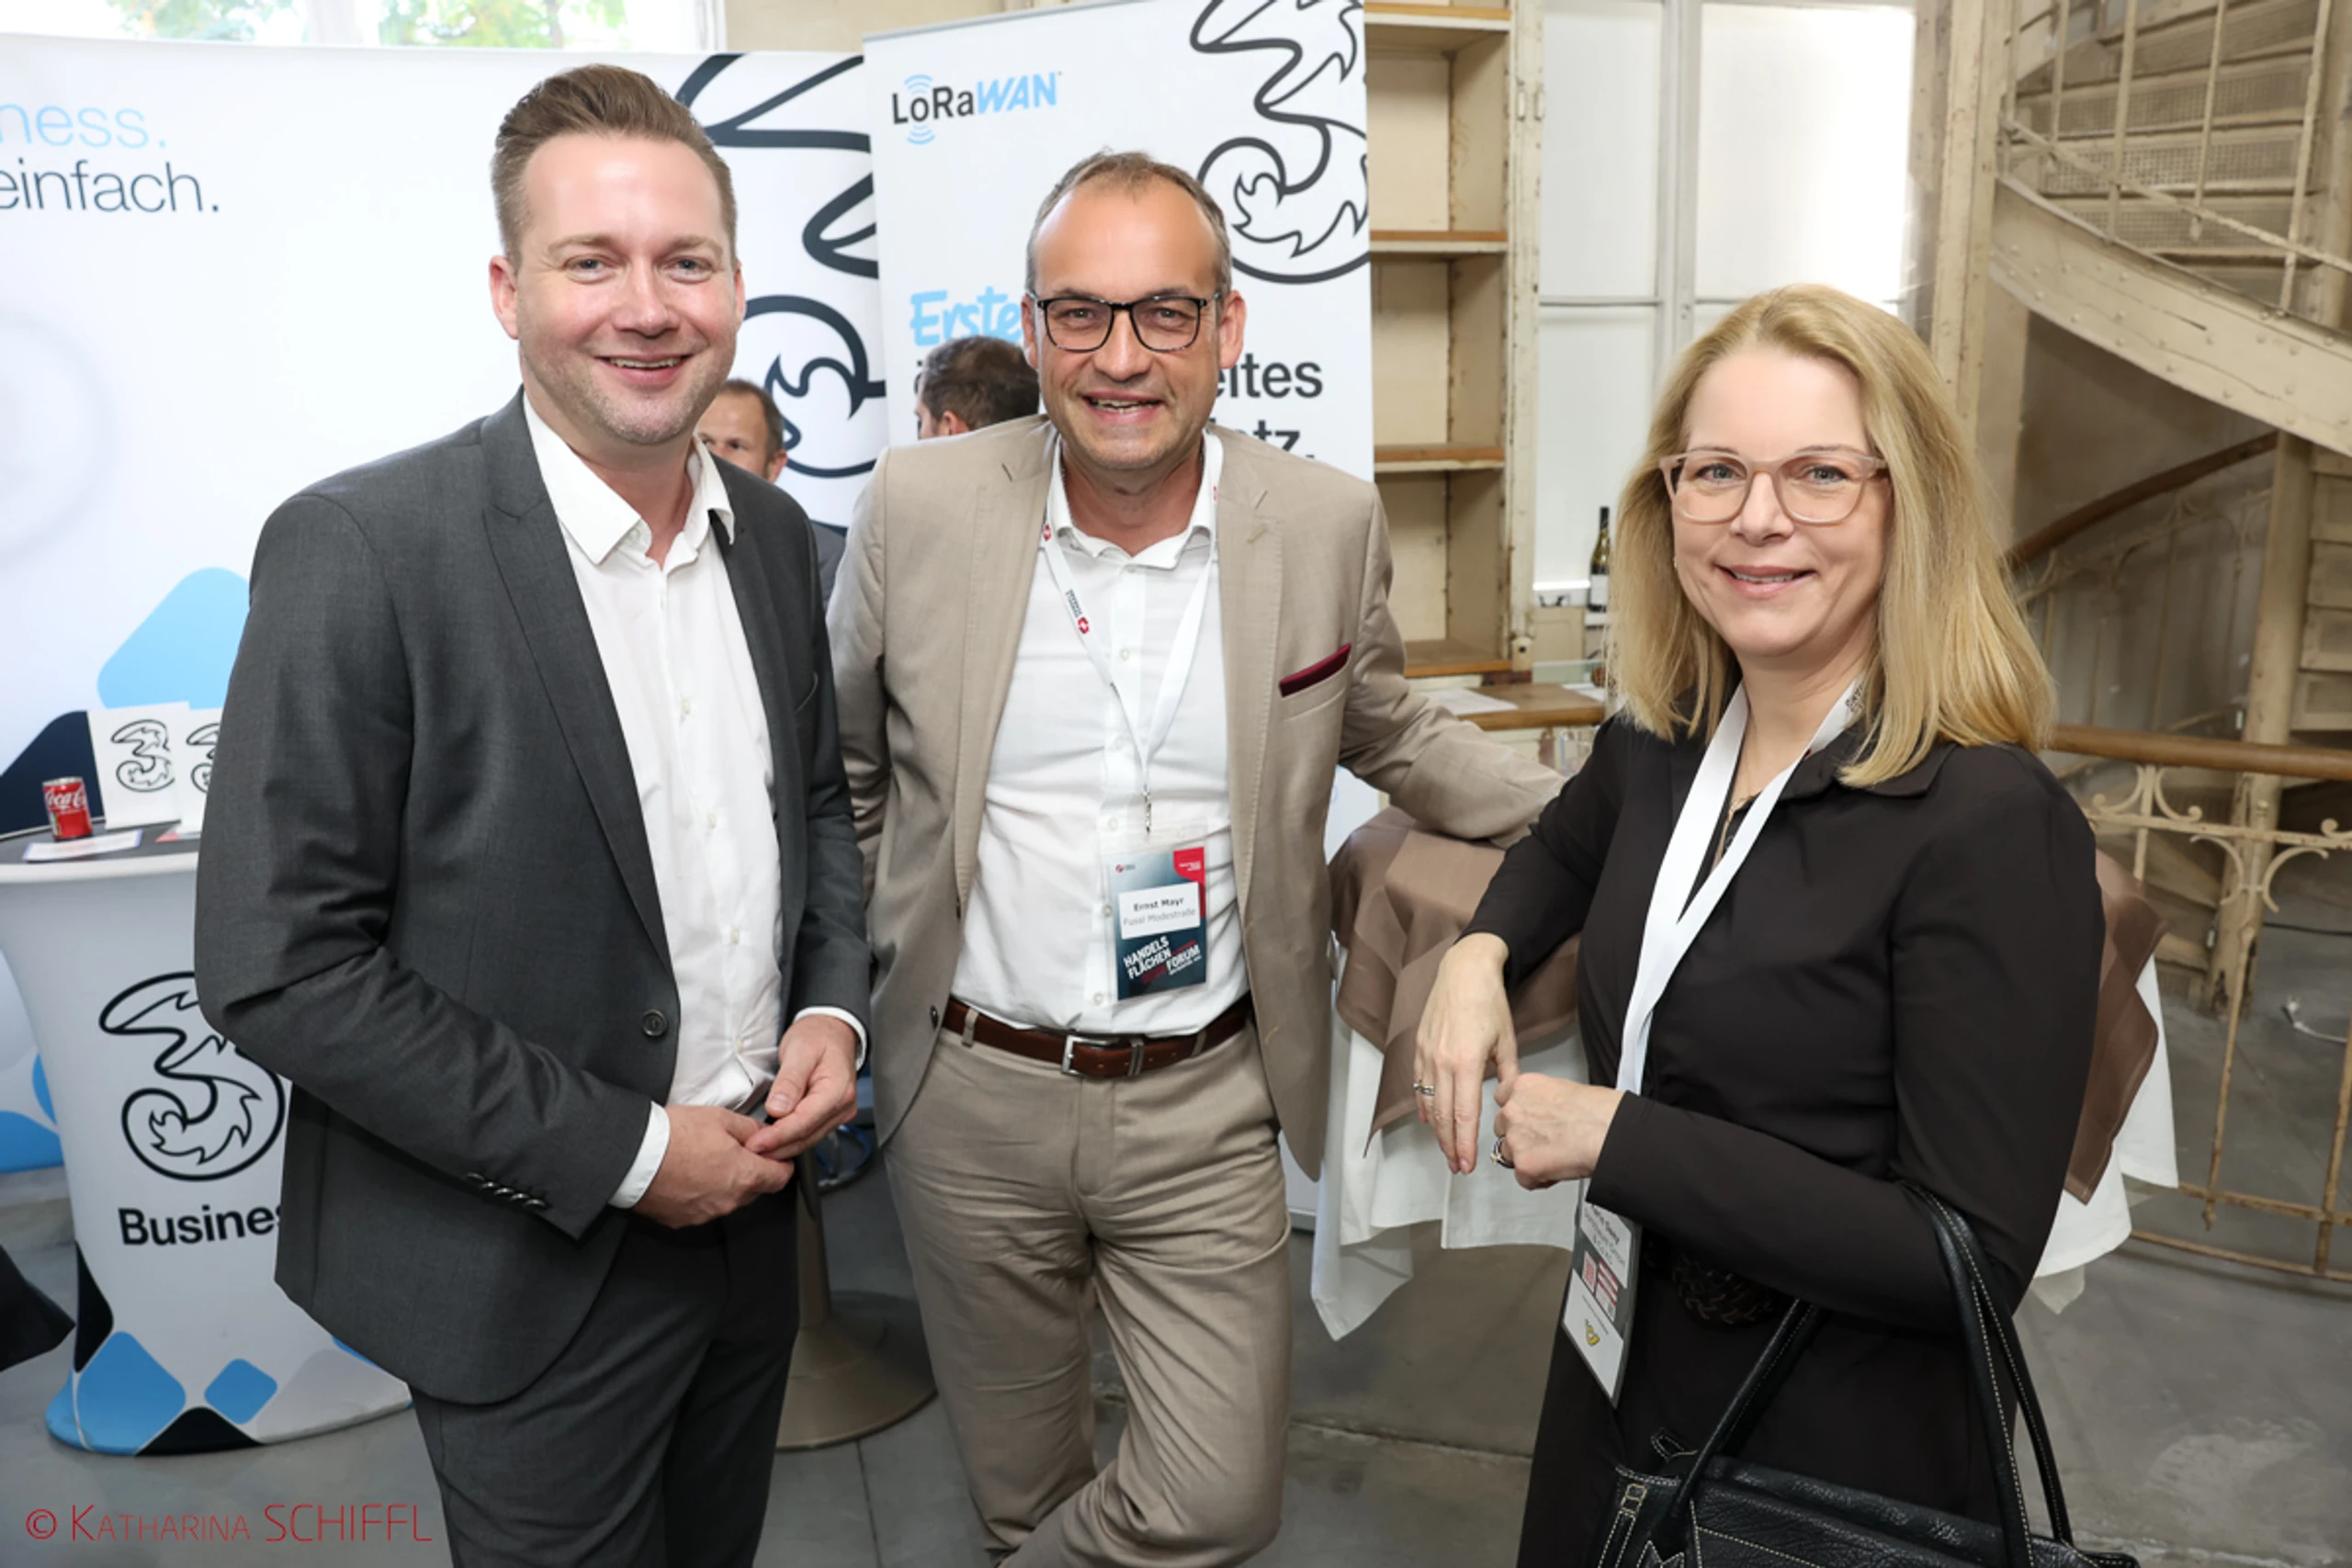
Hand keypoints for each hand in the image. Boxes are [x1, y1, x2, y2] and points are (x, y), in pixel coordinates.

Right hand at [635, 1105, 795, 1227]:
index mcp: (745, 1176)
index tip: (775, 1155)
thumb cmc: (673, 1136)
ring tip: (704, 1159)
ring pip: (729, 1199)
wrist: (633, 1157)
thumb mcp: (720, 1118)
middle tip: (733, 1150)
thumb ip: (750, 1130)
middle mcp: (729, 1201)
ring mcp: (706, 1214)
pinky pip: (703, 1208)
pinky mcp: (684, 1220)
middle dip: (751, 1171)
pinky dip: (701, 1194)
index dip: (781, 1163)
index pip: (781, 1177)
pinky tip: (687, 1175)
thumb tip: (762, 1136)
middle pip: (755, 1189)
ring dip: (725, 1183)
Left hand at [745, 1013, 859, 1160]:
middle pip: (807, 1135)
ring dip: (783, 1147)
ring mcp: (838, 1113)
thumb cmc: (818, 1036)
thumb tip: (778, 1109)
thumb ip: (789, 1081)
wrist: (832, 1031)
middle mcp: (842, 1106)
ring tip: (758, 1150)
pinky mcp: (830, 1116)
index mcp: (837, 1090)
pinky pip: (810, 1133)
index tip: (757, 1143)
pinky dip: (791, 1139)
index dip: (778, 1136)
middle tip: (751, 1151)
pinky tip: (774, 1141)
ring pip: (808, 1139)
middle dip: (778, 1146)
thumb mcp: (799, 1050)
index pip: (804, 1121)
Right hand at [1414, 933, 1516, 1174]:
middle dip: (1450, 1146)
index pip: (1464, 1115)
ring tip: (1446, 1149)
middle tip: (1457, 1166)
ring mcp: (1427, 1055)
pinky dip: (1422, 1105)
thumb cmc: (1489, 1002)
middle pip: (1442, 1116)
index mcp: (1467, 1062)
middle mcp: (1442, 1062)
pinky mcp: (1419, 1047)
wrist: (1464, 971)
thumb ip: (1508, 1075)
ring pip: (1428, 1103)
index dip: (1465, 1143)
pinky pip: (1419, 1084)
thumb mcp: (1508, 1040)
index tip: (1468, 1164)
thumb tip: (1506, 1101)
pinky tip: (1427, 1119)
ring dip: (1436, 1131)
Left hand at [1492, 1075, 1622, 1190]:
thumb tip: (1544, 1112)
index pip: (1502, 1097)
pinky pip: (1523, 1178)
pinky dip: (1539, 1179)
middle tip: (1545, 1141)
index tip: (1524, 1118)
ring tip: (1554, 1157)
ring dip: (1527, 1158)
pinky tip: (1556, 1170)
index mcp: (1524, 1086)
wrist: (1611, 1132)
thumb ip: (1542, 1100)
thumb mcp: (1565, 1090)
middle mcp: (1514, 1109)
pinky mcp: (1523, 1164)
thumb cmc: (1601, 1112)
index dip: (1516, 1112)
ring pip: (1509, 1154)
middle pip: (1502, 1128)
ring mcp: (1515, 1137)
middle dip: (1520, 1137)